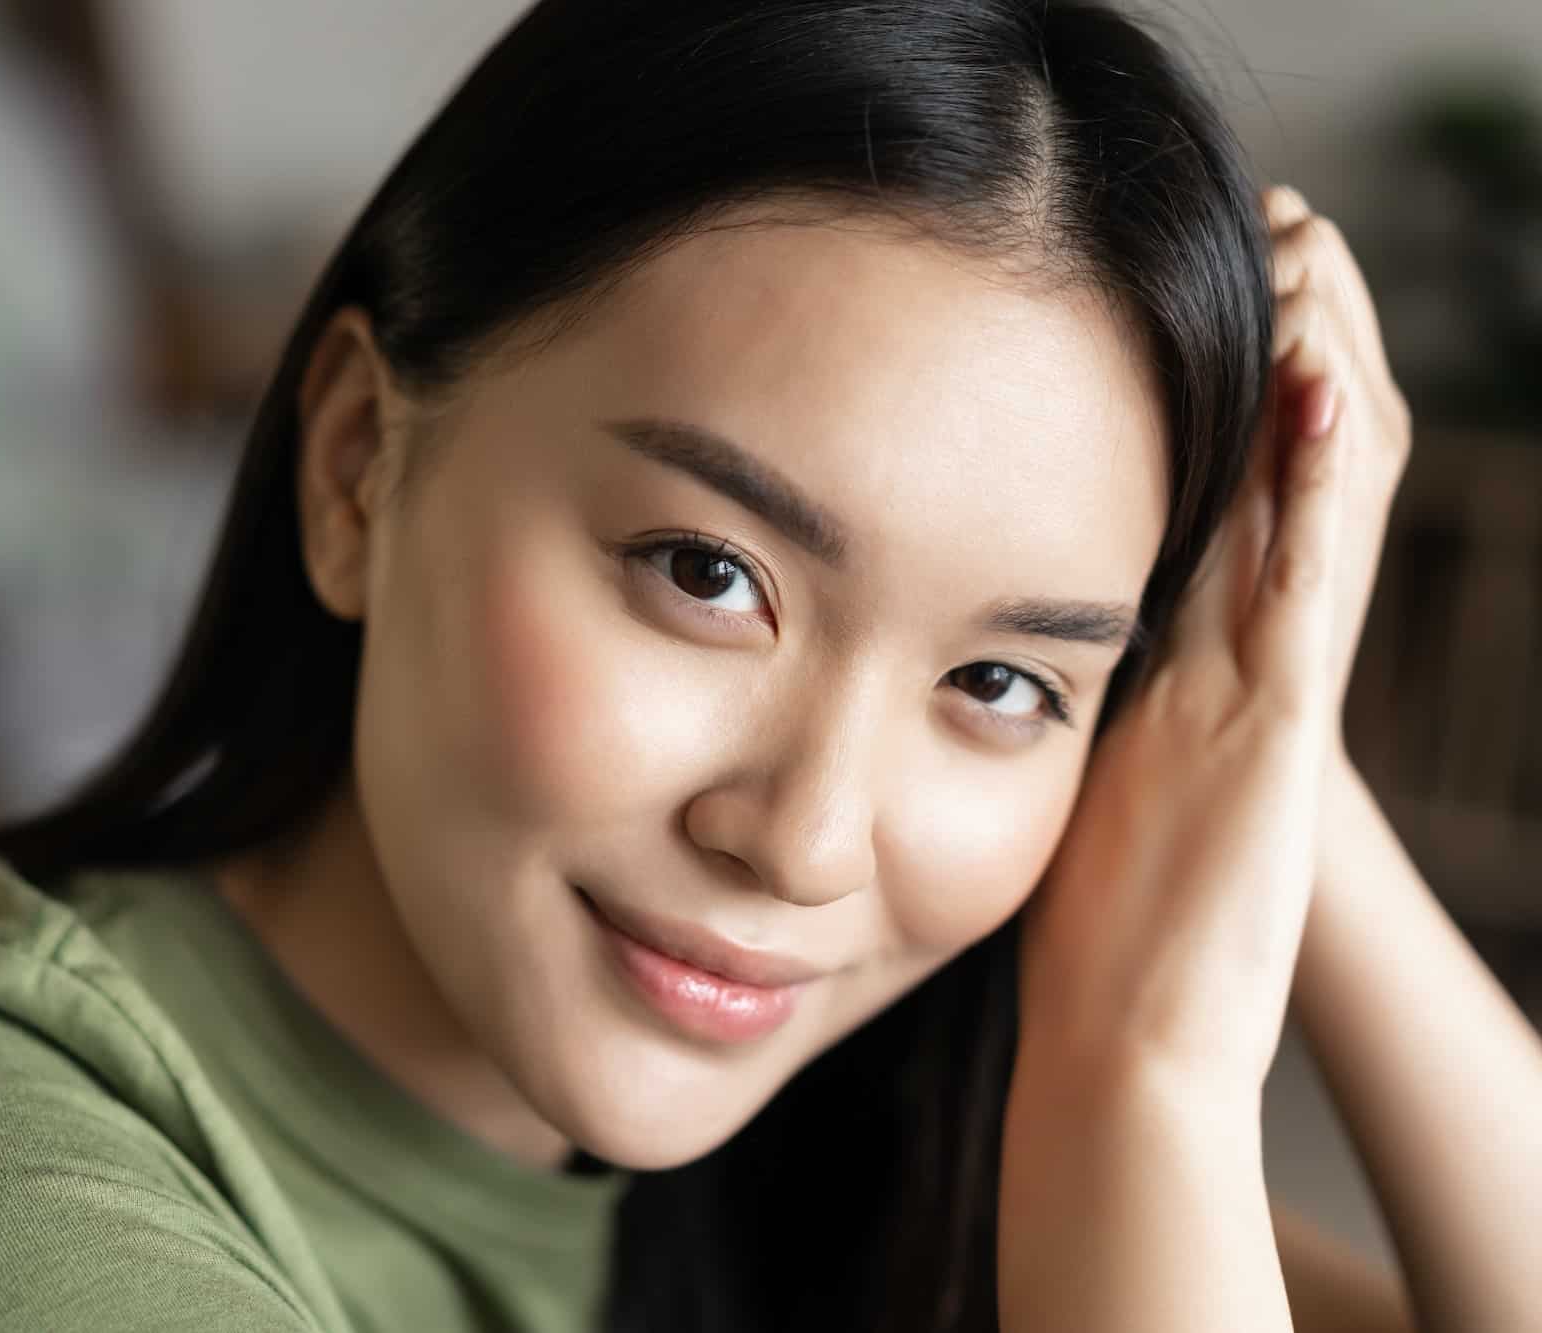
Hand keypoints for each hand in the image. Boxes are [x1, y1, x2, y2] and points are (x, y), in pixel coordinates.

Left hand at [1016, 191, 1365, 1096]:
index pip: (1209, 514)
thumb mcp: (1081, 803)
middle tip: (1277, 238)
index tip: (1199, 308)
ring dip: (1310, 380)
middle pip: (1272, 480)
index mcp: (1181, 684)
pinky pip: (1309, 581)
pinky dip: (1321, 484)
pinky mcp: (1281, 732)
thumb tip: (974, 666)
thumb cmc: (1099, 953)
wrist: (1139, 1052)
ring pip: (1306, 507)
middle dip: (1278, 355)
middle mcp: (1233, 673)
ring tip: (1306, 260)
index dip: (1221, 407)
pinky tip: (1319, 387)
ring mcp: (1266, 697)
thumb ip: (1066, 727)